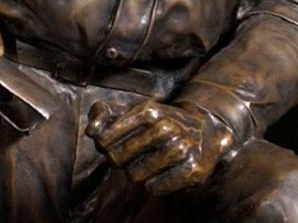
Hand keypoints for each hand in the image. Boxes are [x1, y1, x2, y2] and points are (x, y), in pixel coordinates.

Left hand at [86, 99, 234, 194]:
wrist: (207, 129)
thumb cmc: (160, 122)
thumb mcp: (134, 112)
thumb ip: (104, 116)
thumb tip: (90, 131)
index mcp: (147, 110)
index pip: (104, 137)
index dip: (103, 145)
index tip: (109, 144)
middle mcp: (165, 126)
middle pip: (116, 158)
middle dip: (117, 160)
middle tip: (129, 156)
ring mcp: (181, 148)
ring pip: (134, 175)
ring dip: (135, 173)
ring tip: (146, 163)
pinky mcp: (193, 169)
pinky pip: (154, 188)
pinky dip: (153, 185)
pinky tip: (160, 173)